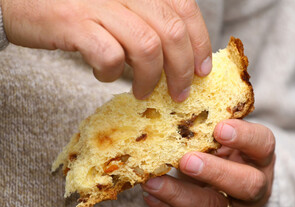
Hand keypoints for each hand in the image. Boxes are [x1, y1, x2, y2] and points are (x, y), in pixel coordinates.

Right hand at [0, 0, 211, 101]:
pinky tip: (105, 75)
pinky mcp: (74, 21)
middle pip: (171, 32)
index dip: (200, 42)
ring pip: (147, 47)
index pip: (185, 9)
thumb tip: (182, 57)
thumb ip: (149, 22)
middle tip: (180, 92)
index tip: (202, 70)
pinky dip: (112, 74)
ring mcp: (99, 3)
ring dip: (150, 78)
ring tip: (144, 92)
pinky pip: (110, 56)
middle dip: (182, 70)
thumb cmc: (78, 8)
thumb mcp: (120, 7)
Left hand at [142, 120, 275, 206]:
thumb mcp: (224, 143)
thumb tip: (178, 115)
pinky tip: (151, 196)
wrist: (227, 199)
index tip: (220, 128)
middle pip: (246, 184)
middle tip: (186, 161)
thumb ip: (211, 132)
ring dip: (179, 195)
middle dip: (215, 172)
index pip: (263, 144)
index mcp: (259, 158)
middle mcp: (254, 188)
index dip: (244, 137)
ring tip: (153, 182)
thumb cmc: (222, 158)